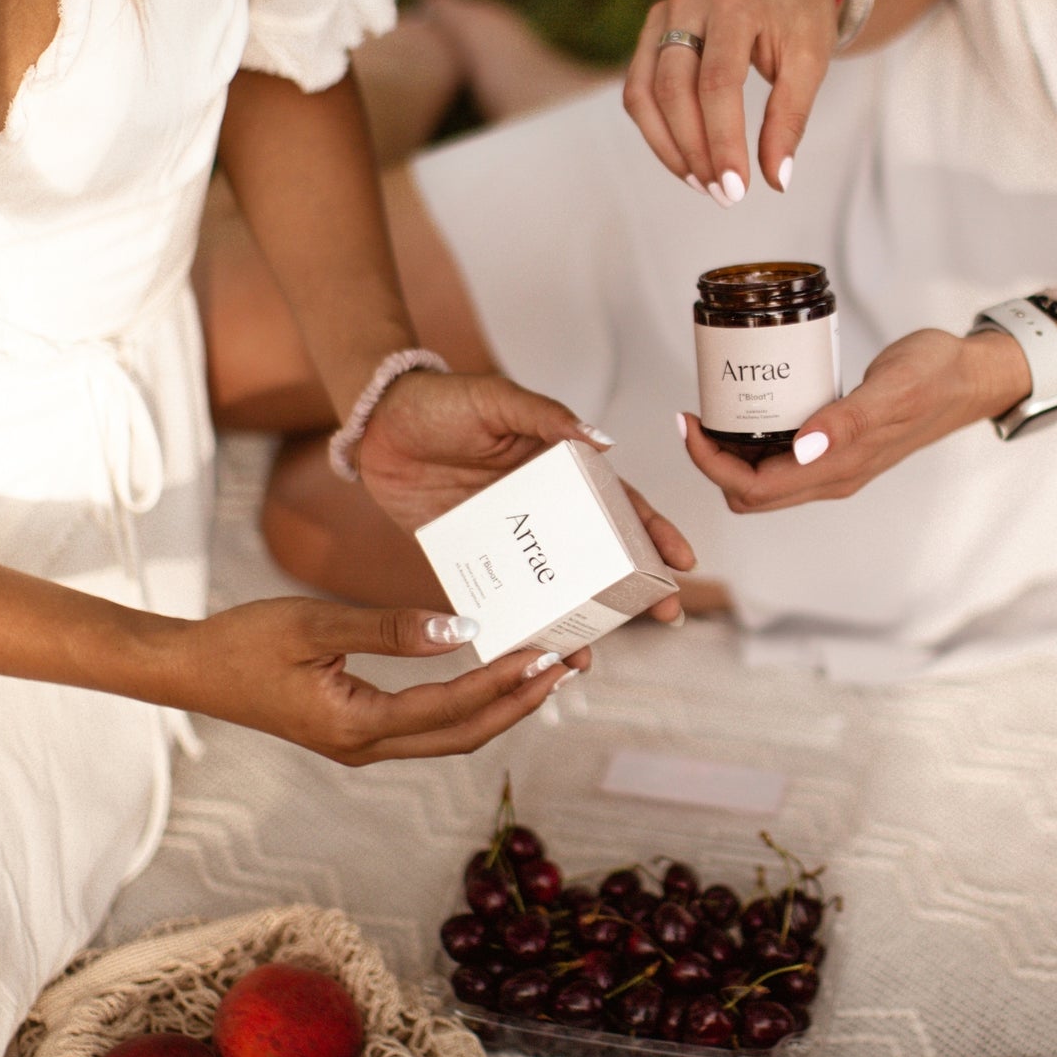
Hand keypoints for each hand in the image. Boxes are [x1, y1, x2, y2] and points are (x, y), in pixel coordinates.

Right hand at [158, 597, 588, 764]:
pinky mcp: (356, 730)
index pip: (453, 708)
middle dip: (522, 701)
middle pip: (465, 734)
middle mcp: (366, 747)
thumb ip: (389, 628)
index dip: (506, 683)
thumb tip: (463, 632)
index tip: (550, 653)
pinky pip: (428, 725)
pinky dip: (469, 702)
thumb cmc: (244, 642)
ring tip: (545, 668)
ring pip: (450, 735)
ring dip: (501, 705)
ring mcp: (362, 745)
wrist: (188, 669)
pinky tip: (491, 674)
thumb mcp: (315, 625)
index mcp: (357, 726)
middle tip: (570, 664)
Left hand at [358, 370, 695, 620]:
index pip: (619, 504)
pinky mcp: (470, 559)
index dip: (652, 532)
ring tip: (589, 655)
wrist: (376, 422)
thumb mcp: (498, 401)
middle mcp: (542, 510)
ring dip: (575, 621)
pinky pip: (500, 598)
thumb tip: (602, 441)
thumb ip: (547, 417)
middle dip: (633, 589)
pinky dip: (516, 625)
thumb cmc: (441, 402)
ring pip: (554, 587)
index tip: (680, 563)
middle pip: (598, 555)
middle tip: (664, 616)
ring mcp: (509, 538)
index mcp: (561, 469)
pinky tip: (527, 650)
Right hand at [623, 0, 839, 201]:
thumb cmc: (800, 18)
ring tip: (702, 183)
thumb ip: (790, 121)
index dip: (723, 141)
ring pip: (645, 92)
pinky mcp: (652, 31)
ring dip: (669, 147)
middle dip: (695, 151)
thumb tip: (777, 181)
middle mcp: (689, 0)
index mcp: (735, 3)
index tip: (736, 189)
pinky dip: (657, 130)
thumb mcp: (811, 64)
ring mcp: (663, 13)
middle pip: (674, 89)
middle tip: (722, 195)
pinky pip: (639, 88)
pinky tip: (686, 160)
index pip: (719, 82)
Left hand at [680, 328, 1029, 511]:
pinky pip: (782, 459)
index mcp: (839, 469)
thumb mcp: (893, 389)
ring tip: (714, 410)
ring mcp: (835, 465)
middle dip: (712, 463)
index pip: (754, 489)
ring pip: (763, 481)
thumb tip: (803, 446)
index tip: (691, 424)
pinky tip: (751, 406)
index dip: (712, 464)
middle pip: (750, 494)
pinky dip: (754, 440)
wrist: (971, 376)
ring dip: (730, 455)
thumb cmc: (936, 377)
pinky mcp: (837, 447)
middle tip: (696, 416)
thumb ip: (849, 419)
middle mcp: (832, 475)